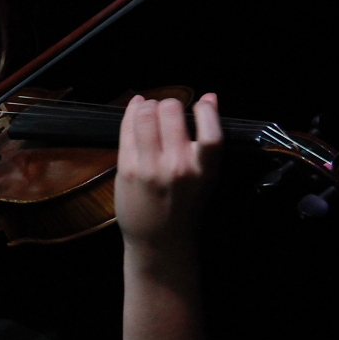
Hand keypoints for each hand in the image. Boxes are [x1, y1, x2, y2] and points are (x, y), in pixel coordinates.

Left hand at [114, 93, 222, 255]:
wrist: (160, 242)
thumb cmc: (185, 206)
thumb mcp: (205, 177)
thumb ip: (207, 141)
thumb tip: (210, 97)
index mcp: (203, 170)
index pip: (210, 129)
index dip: (206, 109)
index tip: (202, 104)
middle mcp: (178, 167)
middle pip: (172, 112)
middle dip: (170, 104)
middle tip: (169, 109)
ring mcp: (150, 167)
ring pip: (146, 115)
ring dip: (149, 105)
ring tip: (151, 109)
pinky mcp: (127, 168)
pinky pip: (128, 129)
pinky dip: (132, 112)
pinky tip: (136, 108)